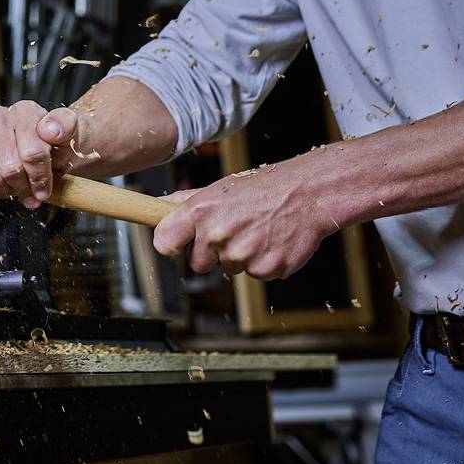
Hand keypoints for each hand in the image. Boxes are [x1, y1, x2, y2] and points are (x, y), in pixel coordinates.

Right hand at [0, 99, 78, 208]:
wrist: (36, 144)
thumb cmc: (53, 142)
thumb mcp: (72, 133)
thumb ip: (66, 127)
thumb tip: (49, 130)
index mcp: (25, 111)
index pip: (32, 154)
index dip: (40, 179)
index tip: (44, 190)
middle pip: (10, 169)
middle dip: (22, 187)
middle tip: (27, 189)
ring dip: (3, 190)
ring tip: (11, 186)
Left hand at [151, 160, 336, 279]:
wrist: (307, 193)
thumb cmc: (262, 189)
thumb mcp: (219, 189)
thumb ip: (185, 202)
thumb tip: (156, 205)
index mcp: (201, 212)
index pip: (164, 242)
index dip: (171, 245)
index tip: (177, 244)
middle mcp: (218, 234)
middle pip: (197, 264)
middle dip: (211, 253)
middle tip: (234, 230)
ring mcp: (242, 254)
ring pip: (229, 269)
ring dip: (241, 256)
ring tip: (257, 231)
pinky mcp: (266, 269)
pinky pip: (255, 274)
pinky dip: (263, 262)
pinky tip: (272, 241)